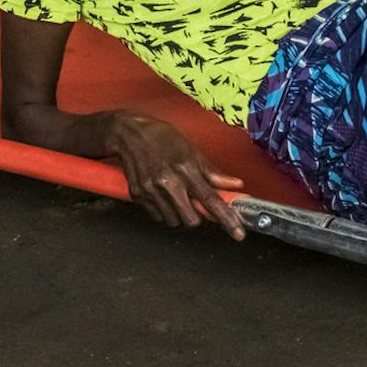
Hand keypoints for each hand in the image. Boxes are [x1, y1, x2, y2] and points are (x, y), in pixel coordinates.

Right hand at [105, 113, 245, 238]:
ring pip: (174, 221)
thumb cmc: (162, 137)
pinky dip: (163, 210)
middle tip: (192, 200)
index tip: (238, 233)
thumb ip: (212, 172)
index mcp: (186, 169)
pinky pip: (157, 216)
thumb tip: (235, 184)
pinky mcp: (138, 196)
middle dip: (196, 216)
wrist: (129, 133)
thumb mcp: (191, 150)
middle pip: (191, 219)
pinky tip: (161, 193)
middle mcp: (168, 182)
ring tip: (174, 193)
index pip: (211, 200)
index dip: (227, 218)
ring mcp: (151, 191)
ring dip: (178, 213)